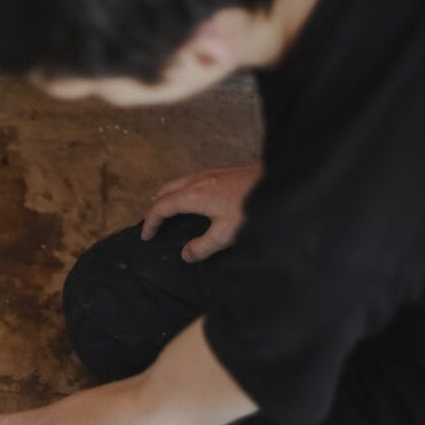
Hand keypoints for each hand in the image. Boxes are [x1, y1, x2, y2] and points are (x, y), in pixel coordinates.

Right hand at [141, 162, 261, 261]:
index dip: (150, 222)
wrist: (278, 181)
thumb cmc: (250, 208)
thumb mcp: (225, 234)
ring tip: (168, 211)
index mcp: (191, 196)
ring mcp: (208, 172)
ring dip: (167, 196)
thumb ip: (202, 247)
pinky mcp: (221, 170)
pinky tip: (194, 199)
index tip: (146, 236)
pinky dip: (181, 190)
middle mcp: (195, 180)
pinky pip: (191, 179)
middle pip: (165, 191)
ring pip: (177, 182)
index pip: (160, 207)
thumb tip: (186, 254)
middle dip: (155, 207)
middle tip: (154, 223)